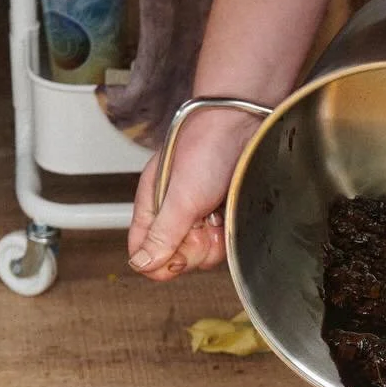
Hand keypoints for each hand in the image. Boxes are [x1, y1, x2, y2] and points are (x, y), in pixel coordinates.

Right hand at [127, 108, 259, 280]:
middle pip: (176, 258)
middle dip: (194, 248)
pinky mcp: (221, 213)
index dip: (160, 262)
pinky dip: (229, 232)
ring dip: (215, 239)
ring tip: (218, 212)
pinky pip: (223, 241)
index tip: (178, 255)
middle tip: (202, 223)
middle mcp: (173, 212)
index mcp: (151, 206)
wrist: (245, 123)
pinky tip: (231, 212)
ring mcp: (198, 214)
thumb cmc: (208, 146)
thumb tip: (140, 263)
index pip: (143, 252)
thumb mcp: (181, 196)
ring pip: (203, 252)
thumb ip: (162, 233)